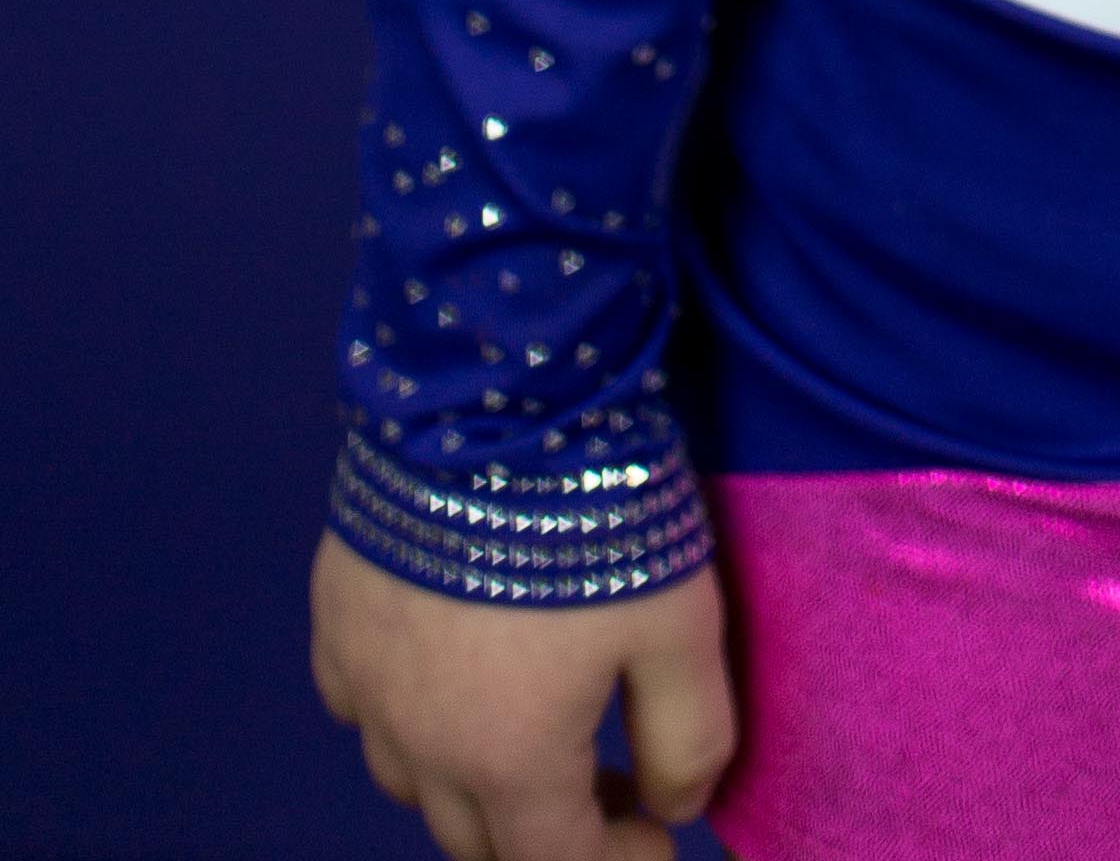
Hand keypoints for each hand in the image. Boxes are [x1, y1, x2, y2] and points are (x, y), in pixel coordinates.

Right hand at [310, 532, 735, 858]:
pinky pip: (359, 709)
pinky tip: (446, 672)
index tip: (656, 832)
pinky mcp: (334, 621)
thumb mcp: (684, 626)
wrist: (486, 400)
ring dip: (473, 783)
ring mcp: (364, 685)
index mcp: (507, 762)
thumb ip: (688, 735)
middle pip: (476, 839)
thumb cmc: (596, 519)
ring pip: (411, 784)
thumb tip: (677, 808)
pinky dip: (404, 720)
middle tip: (607, 783)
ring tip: (531, 729)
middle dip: (545, 832)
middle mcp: (420, 747)